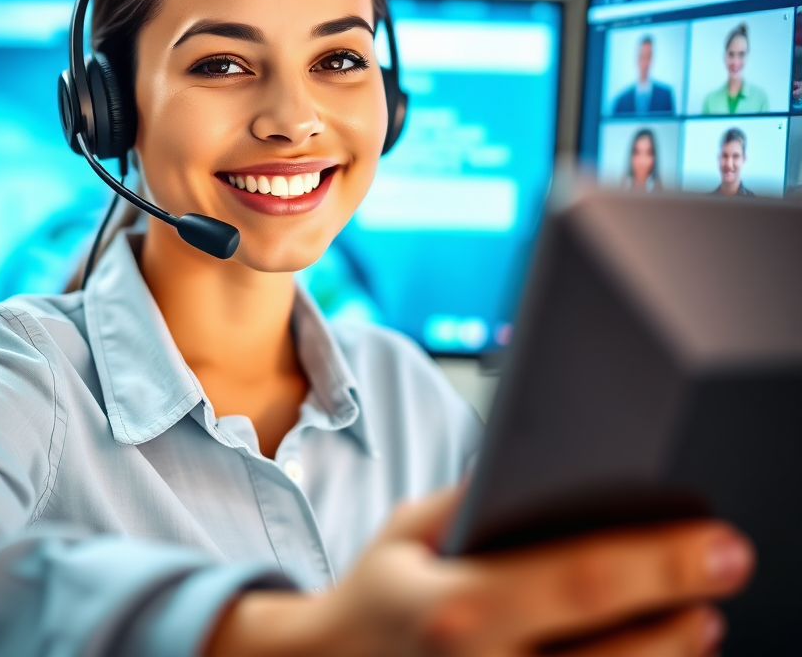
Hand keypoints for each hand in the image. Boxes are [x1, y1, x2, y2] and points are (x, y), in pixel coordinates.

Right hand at [206, 487, 753, 656]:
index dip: (656, 560)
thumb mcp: (409, 529)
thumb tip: (544, 464)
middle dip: (683, 606)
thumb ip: (472, 499)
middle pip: (616, 649)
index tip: (714, 538)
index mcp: (458, 607)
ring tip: (700, 617)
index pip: (578, 579)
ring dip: (670, 655)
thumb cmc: (374, 594)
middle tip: (728, 564)